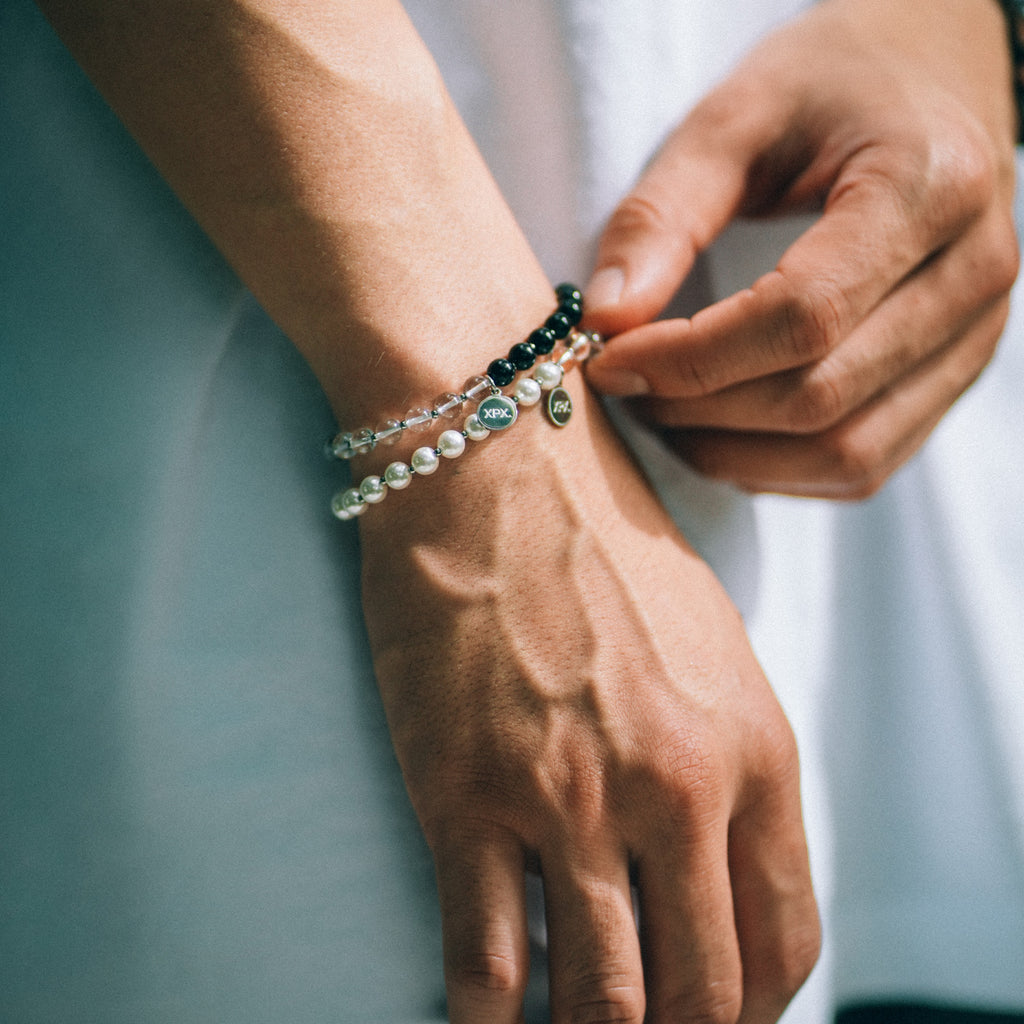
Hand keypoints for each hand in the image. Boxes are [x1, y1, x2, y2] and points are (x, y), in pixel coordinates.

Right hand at [358, 383, 819, 1022]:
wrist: (495, 461)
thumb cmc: (601, 540)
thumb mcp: (710, 643)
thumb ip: (728, 757)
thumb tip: (708, 862)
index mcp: (754, 747)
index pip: (786, 941)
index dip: (754, 1009)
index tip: (715, 1016)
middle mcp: (678, 786)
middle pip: (702, 996)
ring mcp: (570, 797)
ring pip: (601, 1005)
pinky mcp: (467, 792)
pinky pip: (486, 965)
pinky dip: (487, 1022)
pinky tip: (483, 1020)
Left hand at [584, 0, 1018, 498]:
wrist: (929, 81)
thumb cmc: (830, 86)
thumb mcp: (734, 118)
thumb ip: (663, 214)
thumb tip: (606, 319)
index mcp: (927, 186)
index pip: (800, 317)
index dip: (691, 358)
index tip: (609, 359)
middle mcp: (974, 273)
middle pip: (819, 398)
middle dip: (700, 410)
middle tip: (627, 386)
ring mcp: (977, 337)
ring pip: (847, 453)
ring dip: (735, 454)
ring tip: (665, 412)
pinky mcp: (955, 376)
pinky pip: (866, 464)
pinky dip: (778, 467)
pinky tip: (721, 431)